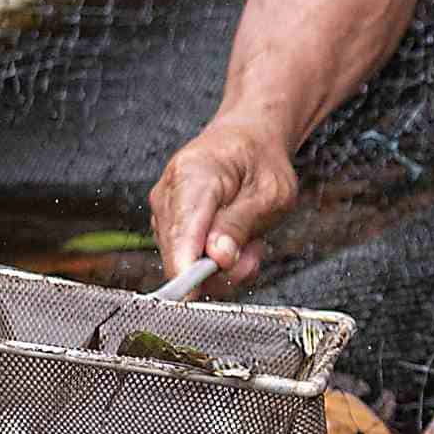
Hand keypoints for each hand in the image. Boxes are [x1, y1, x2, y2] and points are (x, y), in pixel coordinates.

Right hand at [151, 115, 297, 290]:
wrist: (247, 139)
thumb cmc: (261, 162)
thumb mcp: (271, 193)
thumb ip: (242, 225)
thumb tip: (218, 257)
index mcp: (194, 176)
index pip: (183, 234)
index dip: (188, 271)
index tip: (198, 295)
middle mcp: (168, 193)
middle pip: (179, 255)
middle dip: (220, 268)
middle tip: (254, 253)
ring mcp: (163, 209)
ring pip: (182, 262)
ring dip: (220, 265)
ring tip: (248, 240)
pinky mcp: (166, 224)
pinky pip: (185, 257)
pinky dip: (211, 259)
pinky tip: (231, 240)